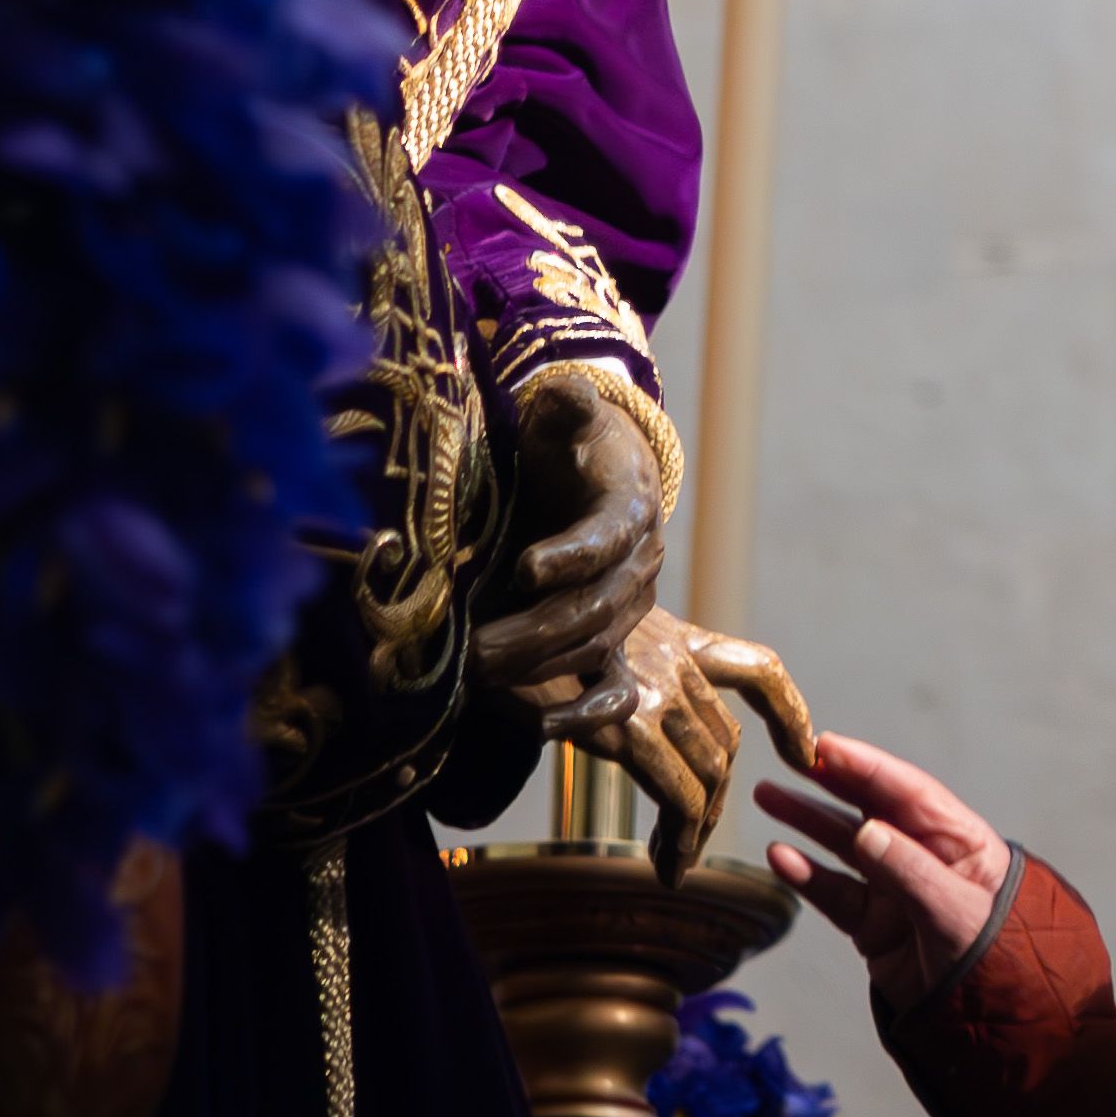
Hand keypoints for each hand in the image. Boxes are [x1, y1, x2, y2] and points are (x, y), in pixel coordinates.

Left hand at [467, 379, 661, 701]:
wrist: (604, 475)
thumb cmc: (573, 442)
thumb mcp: (566, 415)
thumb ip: (567, 402)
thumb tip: (563, 389)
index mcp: (630, 508)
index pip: (604, 537)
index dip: (569, 553)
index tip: (524, 566)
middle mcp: (640, 563)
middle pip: (592, 606)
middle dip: (534, 631)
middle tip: (476, 648)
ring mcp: (630, 604)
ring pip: (591, 645)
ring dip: (535, 665)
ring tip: (475, 674)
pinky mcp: (615, 634)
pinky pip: (611, 684)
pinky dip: (581, 712)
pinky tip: (536, 727)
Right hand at [533, 610, 820, 883]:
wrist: (480, 625)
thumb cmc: (521, 637)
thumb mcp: (590, 642)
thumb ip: (628, 672)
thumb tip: (631, 718)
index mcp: (673, 636)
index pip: (757, 671)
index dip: (790, 714)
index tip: (807, 757)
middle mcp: (674, 657)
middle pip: (726, 742)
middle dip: (716, 800)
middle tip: (688, 844)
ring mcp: (656, 688)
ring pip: (710, 773)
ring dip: (698, 829)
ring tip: (676, 863)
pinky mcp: (629, 723)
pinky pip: (678, 794)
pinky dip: (682, 839)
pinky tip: (668, 867)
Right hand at [759, 734, 1013, 1005]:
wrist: (987, 1020)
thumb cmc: (993, 956)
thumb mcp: (956, 910)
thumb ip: (909, 872)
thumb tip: (865, 830)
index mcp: (956, 838)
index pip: (905, 790)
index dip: (864, 765)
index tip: (825, 744)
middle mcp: (922, 855)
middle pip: (869, 807)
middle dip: (830, 781)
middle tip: (790, 756)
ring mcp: (894, 889)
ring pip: (843, 845)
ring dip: (807, 820)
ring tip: (767, 796)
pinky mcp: (872, 923)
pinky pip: (834, 892)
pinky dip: (806, 875)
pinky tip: (780, 856)